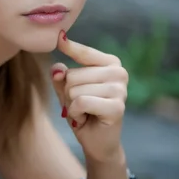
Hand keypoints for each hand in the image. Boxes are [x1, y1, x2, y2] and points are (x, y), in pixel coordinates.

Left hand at [50, 30, 128, 161]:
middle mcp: (119, 72)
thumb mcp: (67, 91)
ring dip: (72, 105)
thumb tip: (58, 69)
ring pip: (74, 90)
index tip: (58, 36)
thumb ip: (61, 77)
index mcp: (110, 63)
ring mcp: (120, 89)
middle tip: (80, 106)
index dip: (69, 46)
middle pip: (72, 75)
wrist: (97, 142)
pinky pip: (81, 102)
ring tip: (84, 113)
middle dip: (68, 94)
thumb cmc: (83, 112)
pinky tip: (85, 119)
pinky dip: (75, 113)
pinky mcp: (117, 106)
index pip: (84, 52)